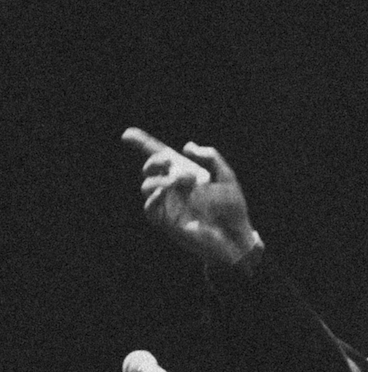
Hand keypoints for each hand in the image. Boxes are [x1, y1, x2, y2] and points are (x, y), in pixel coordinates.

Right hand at [122, 130, 261, 270]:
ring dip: (161, 179)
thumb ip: (210, 158)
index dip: (143, 144)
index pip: (161, 157)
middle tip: (170, 161)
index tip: (127, 134)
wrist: (237, 237)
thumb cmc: (233, 209)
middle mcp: (174, 189)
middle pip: (150, 169)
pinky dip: (154, 198)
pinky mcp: (168, 222)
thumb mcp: (226, 177)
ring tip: (183, 180)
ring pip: (147, 186)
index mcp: (185, 175)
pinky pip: (150, 209)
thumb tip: (186, 146)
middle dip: (155, 160)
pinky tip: (165, 192)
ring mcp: (169, 205)